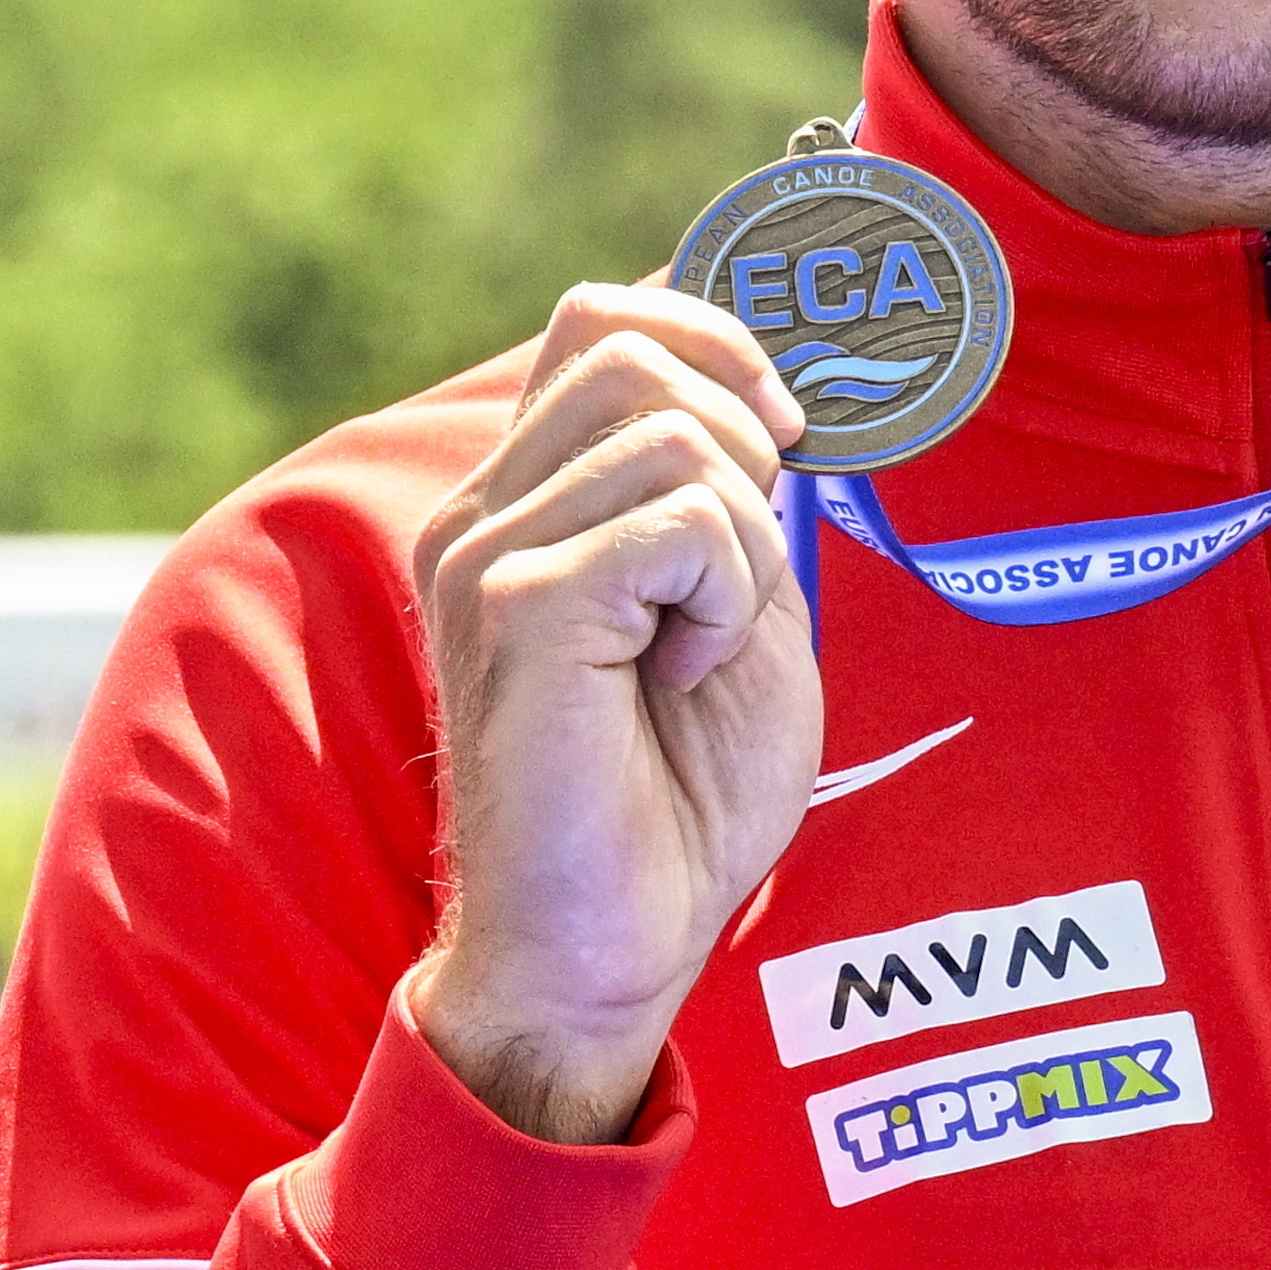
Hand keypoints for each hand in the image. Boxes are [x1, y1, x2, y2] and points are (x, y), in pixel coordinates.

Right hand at [406, 283, 822, 1143]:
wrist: (605, 950)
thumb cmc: (672, 804)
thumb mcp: (734, 613)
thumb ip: (736, 502)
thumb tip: (780, 390)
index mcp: (519, 503)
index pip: (604, 319)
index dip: (721, 338)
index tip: (790, 434)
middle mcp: (480, 513)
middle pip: (630, 342)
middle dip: (740, 440)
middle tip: (739, 576)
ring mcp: (484, 554)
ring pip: (670, 431)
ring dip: (740, 540)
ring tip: (703, 644)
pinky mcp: (514, 606)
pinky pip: (681, 522)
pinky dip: (727, 596)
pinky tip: (686, 674)